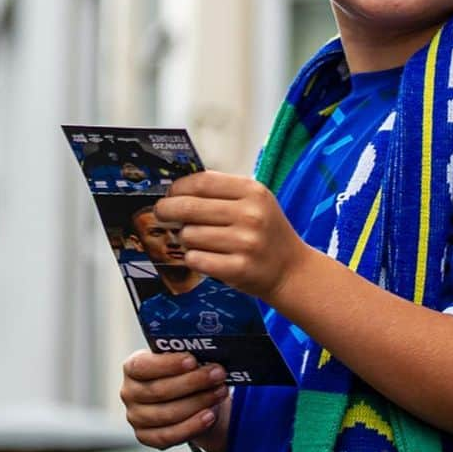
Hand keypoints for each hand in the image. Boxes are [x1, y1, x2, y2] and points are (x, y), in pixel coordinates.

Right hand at [120, 350, 229, 451]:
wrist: (183, 398)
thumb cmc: (180, 371)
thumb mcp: (179, 358)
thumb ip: (185, 356)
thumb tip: (206, 353)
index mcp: (132, 367)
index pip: (143, 366)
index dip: (168, 365)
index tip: (193, 361)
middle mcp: (129, 393)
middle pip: (160, 390)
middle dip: (193, 382)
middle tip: (218, 374)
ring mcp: (135, 417)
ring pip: (167, 414)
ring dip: (198, 402)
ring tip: (220, 392)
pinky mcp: (146, 437)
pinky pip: (169, 436)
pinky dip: (192, 426)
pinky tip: (209, 415)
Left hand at [156, 170, 308, 302]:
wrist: (292, 270)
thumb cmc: (266, 232)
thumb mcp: (255, 201)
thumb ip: (222, 192)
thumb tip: (178, 190)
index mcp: (253, 191)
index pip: (203, 182)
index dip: (179, 187)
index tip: (170, 193)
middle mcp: (250, 215)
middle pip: (190, 207)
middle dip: (167, 210)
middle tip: (160, 213)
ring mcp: (245, 243)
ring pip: (189, 235)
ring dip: (184, 238)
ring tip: (196, 240)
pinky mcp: (238, 269)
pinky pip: (195, 259)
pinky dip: (193, 258)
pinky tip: (203, 256)